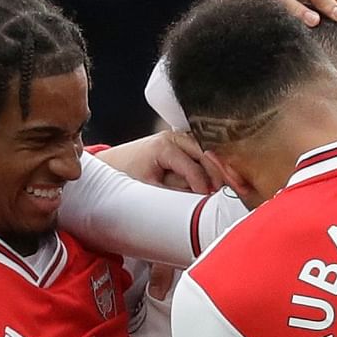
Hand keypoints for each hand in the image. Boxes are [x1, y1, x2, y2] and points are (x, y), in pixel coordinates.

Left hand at [96, 130, 225, 192]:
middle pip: (205, 155)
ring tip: (221, 187)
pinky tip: (214, 179)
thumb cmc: (125, 175)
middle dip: (216, 174)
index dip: (203, 185)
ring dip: (214, 168)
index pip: (192, 167)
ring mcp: (177, 137)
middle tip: (225, 193)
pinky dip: (207, 164)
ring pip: (205, 152)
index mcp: (164, 146)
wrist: (111, 165)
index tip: (210, 199)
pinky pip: (198, 152)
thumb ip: (174, 193)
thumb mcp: (149, 189)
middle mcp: (173, 137)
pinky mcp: (178, 142)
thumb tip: (199, 200)